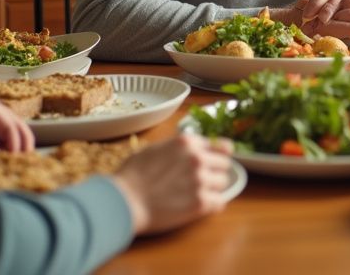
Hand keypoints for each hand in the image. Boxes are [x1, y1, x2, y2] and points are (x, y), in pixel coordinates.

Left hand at [0, 88, 33, 158]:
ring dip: (11, 144)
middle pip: (13, 123)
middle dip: (20, 143)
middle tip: (26, 164)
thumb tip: (2, 157)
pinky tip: (2, 157)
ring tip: (15, 163)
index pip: (10, 125)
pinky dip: (0, 144)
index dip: (17, 145)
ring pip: (6, 128)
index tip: (18, 164)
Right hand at [112, 134, 234, 236]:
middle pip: (224, 164)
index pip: (219, 145)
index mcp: (187, 142)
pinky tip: (202, 206)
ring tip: (200, 194)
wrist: (124, 201)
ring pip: (223, 183)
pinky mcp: (201, 203)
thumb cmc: (132, 175)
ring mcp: (201, 180)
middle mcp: (198, 158)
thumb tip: (186, 151)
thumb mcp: (153, 149)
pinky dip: (213, 205)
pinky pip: (219, 203)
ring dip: (214, 189)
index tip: (216, 161)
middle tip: (206, 180)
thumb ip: (176, 148)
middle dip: (216, 172)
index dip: (217, 155)